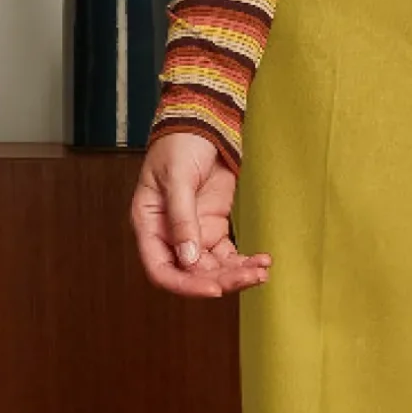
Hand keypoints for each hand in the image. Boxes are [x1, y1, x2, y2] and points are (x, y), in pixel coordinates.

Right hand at [130, 127, 270, 297]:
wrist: (202, 123)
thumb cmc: (179, 144)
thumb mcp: (177, 178)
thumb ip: (182, 218)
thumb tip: (189, 258)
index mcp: (149, 225)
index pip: (162, 270)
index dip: (186, 285)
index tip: (215, 289)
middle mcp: (169, 235)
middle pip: (192, 274)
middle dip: (222, 280)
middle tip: (250, 276)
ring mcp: (193, 233)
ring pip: (213, 268)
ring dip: (237, 273)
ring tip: (262, 270)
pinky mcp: (214, 226)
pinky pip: (227, 254)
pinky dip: (244, 261)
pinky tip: (262, 261)